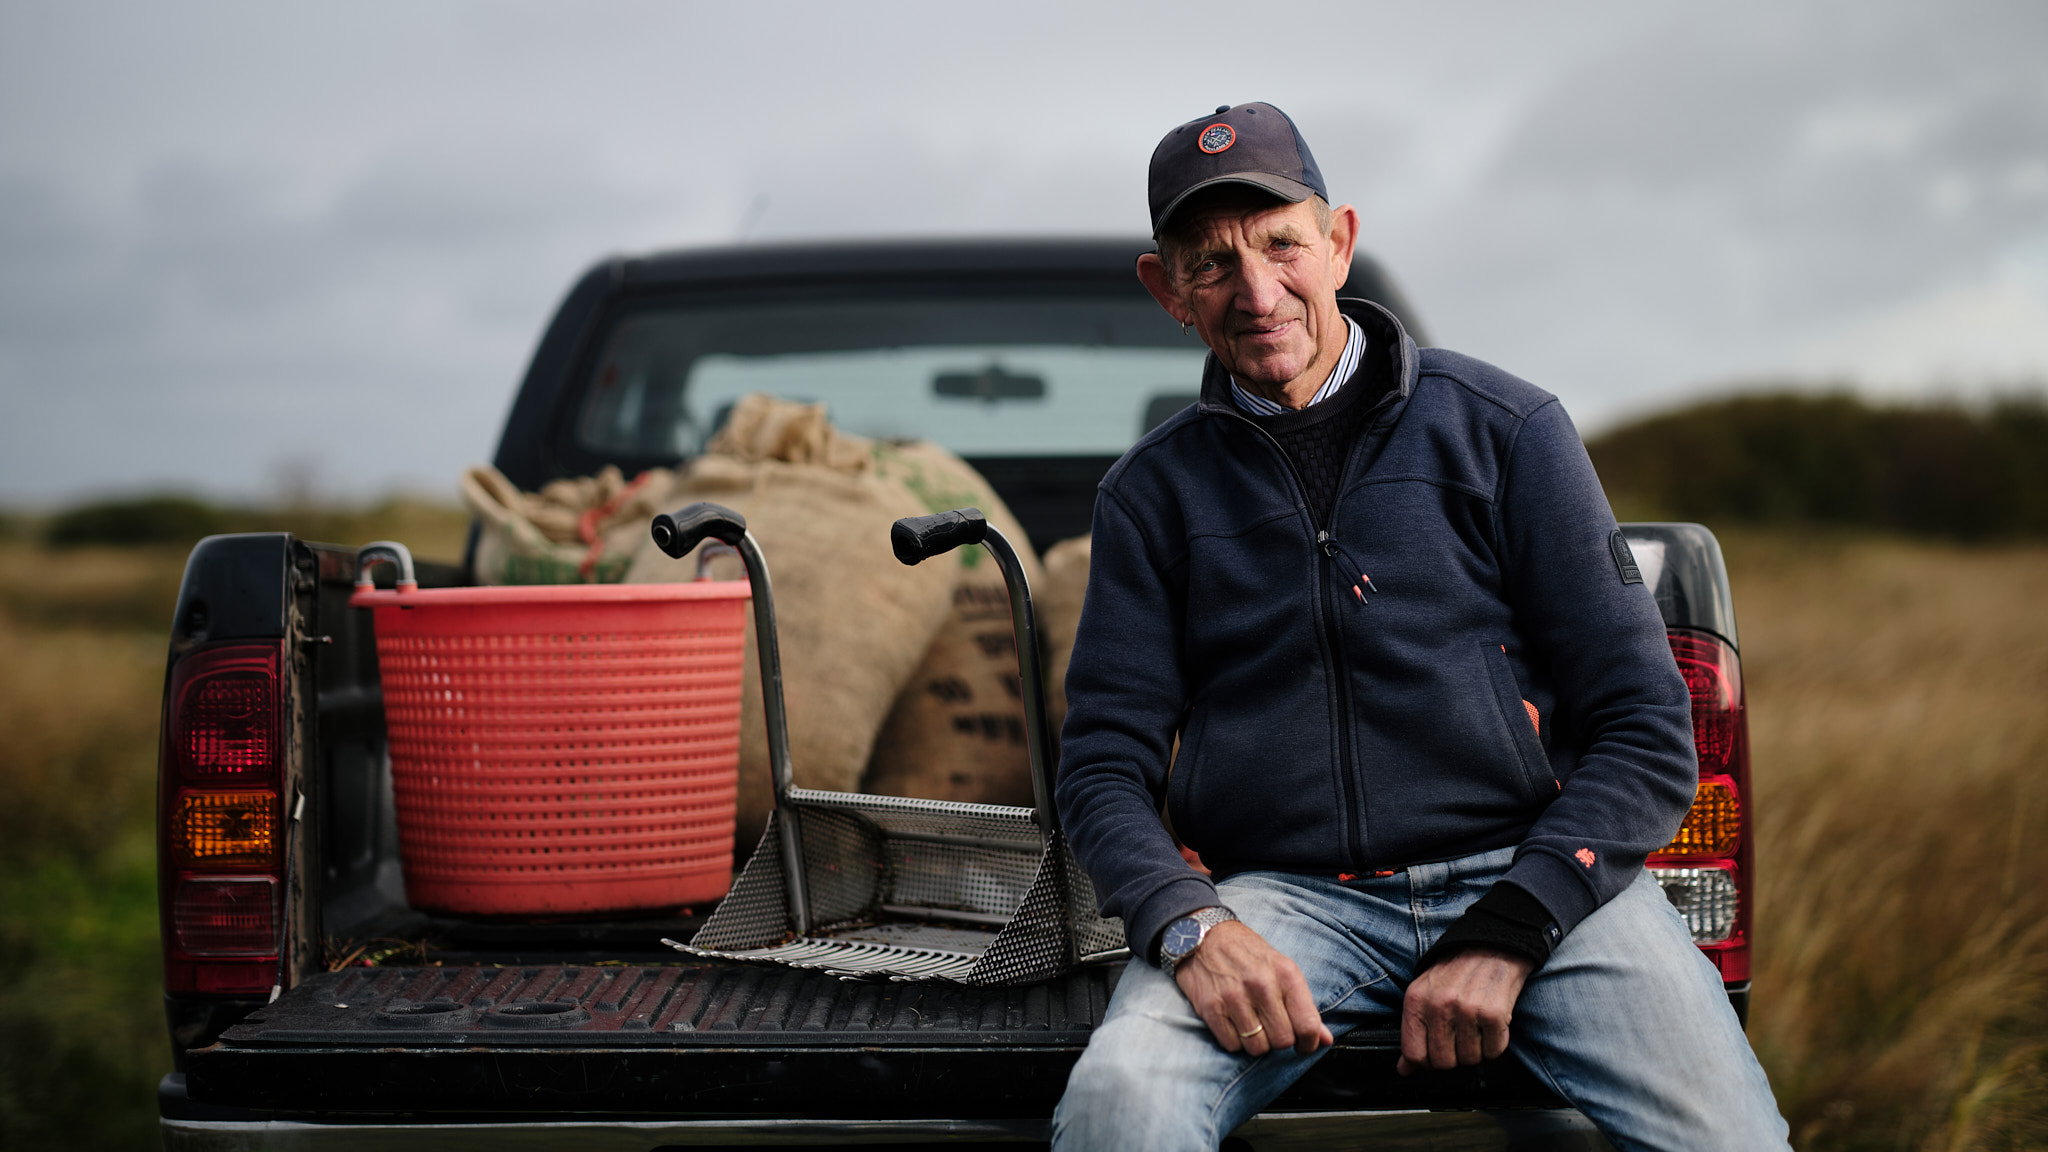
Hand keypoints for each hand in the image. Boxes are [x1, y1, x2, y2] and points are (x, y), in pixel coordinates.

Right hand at [1174, 920, 1333, 1057]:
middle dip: (1279, 1040)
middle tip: (1272, 1029)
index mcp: (1285, 974)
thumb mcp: (1282, 969)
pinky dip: (1235, 1041)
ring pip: (1257, 1048)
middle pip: (1282, 1041)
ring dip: (1256, 1043)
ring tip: (1252, 1025)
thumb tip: (1325, 1039)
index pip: (1307, 1025)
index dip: (1309, 1043)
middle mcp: (1261, 985)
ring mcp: (1234, 997)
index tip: (1303, 1045)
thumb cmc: (1247, 953)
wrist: (1205, 936)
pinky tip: (1234, 1023)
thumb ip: (1304, 1005)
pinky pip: (1232, 1045)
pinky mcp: (1211, 1008)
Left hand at [1397, 948, 1534, 1074]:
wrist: (1492, 945)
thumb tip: (1404, 1068)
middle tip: (1460, 1038)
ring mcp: (1467, 1010)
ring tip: (1476, 1026)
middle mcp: (1439, 1005)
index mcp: (1417, 1000)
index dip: (1426, 1062)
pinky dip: (1495, 1044)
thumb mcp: (1425, 992)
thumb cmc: (1457, 969)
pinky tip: (1490, 1024)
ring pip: (1469, 1059)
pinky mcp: (1493, 1014)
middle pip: (1443, 1062)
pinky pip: (1493, 1051)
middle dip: (1454, 1057)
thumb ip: (1413, 1031)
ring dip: (1476, 1050)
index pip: (1414, 1053)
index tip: (1435, 1055)